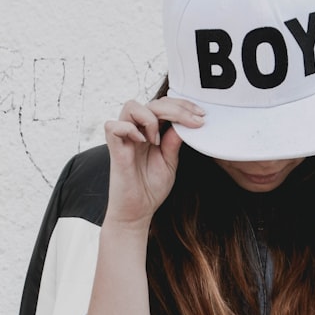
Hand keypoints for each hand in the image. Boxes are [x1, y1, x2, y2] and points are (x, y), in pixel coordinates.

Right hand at [104, 97, 204, 228]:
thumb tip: (186, 122)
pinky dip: (129, 129)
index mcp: (151, 131)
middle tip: (195, 121)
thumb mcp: (170, 161)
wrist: (138, 211)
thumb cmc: (151, 188)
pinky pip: (113, 126)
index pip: (164, 105)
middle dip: (177, 108)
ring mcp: (124, 138)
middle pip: (152, 102)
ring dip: (151, 118)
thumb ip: (174, 141)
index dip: (183, 106)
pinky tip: (144, 143)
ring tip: (159, 140)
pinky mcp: (114, 149)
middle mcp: (137, 131)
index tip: (202, 116)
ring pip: (131, 106)